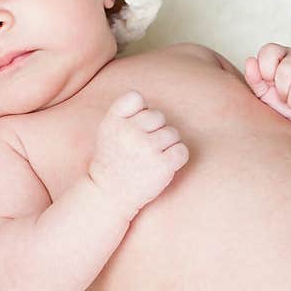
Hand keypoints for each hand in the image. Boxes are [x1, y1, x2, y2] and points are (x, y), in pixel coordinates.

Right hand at [87, 91, 188, 217]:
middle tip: (144, 146)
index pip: (135, 97)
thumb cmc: (112, 160)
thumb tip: (150, 104)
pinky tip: (163, 164)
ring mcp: (147, 148)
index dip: (140, 110)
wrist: (108, 194)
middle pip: (158, 115)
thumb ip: (124, 113)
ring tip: (151, 157)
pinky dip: (177, 157)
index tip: (135, 125)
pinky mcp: (163, 165)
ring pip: (172, 133)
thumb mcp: (107, 131)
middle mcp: (129, 132)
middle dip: (156, 129)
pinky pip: (182, 150)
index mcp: (114, 121)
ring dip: (166, 145)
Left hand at [244, 43, 290, 134]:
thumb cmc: (280, 104)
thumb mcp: (262, 93)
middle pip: (286, 69)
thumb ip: (254, 78)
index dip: (266, 70)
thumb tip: (250, 61)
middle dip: (282, 91)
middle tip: (285, 98)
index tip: (269, 83)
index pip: (269, 51)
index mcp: (281, 54)